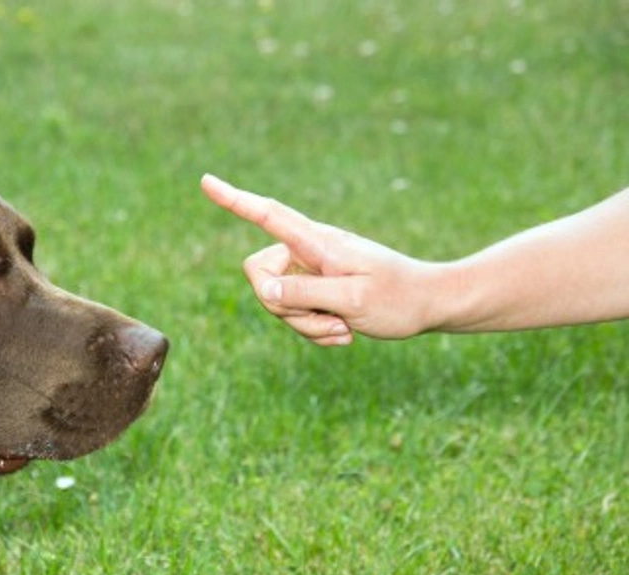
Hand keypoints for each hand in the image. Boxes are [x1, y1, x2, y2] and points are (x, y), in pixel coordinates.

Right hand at [201, 174, 436, 344]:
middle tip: (330, 321)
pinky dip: (316, 330)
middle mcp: (309, 250)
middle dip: (285, 309)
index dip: (235, 201)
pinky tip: (345, 331)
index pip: (269, 215)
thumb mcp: (354, 299)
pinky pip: (294, 314)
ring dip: (307, 325)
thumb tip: (263, 288)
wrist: (430, 304)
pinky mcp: (316, 288)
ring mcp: (311, 270)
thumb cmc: (399, 298)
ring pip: (277, 302)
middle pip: (261, 276)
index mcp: (318, 243)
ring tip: (344, 328)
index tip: (206, 182)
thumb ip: (306, 292)